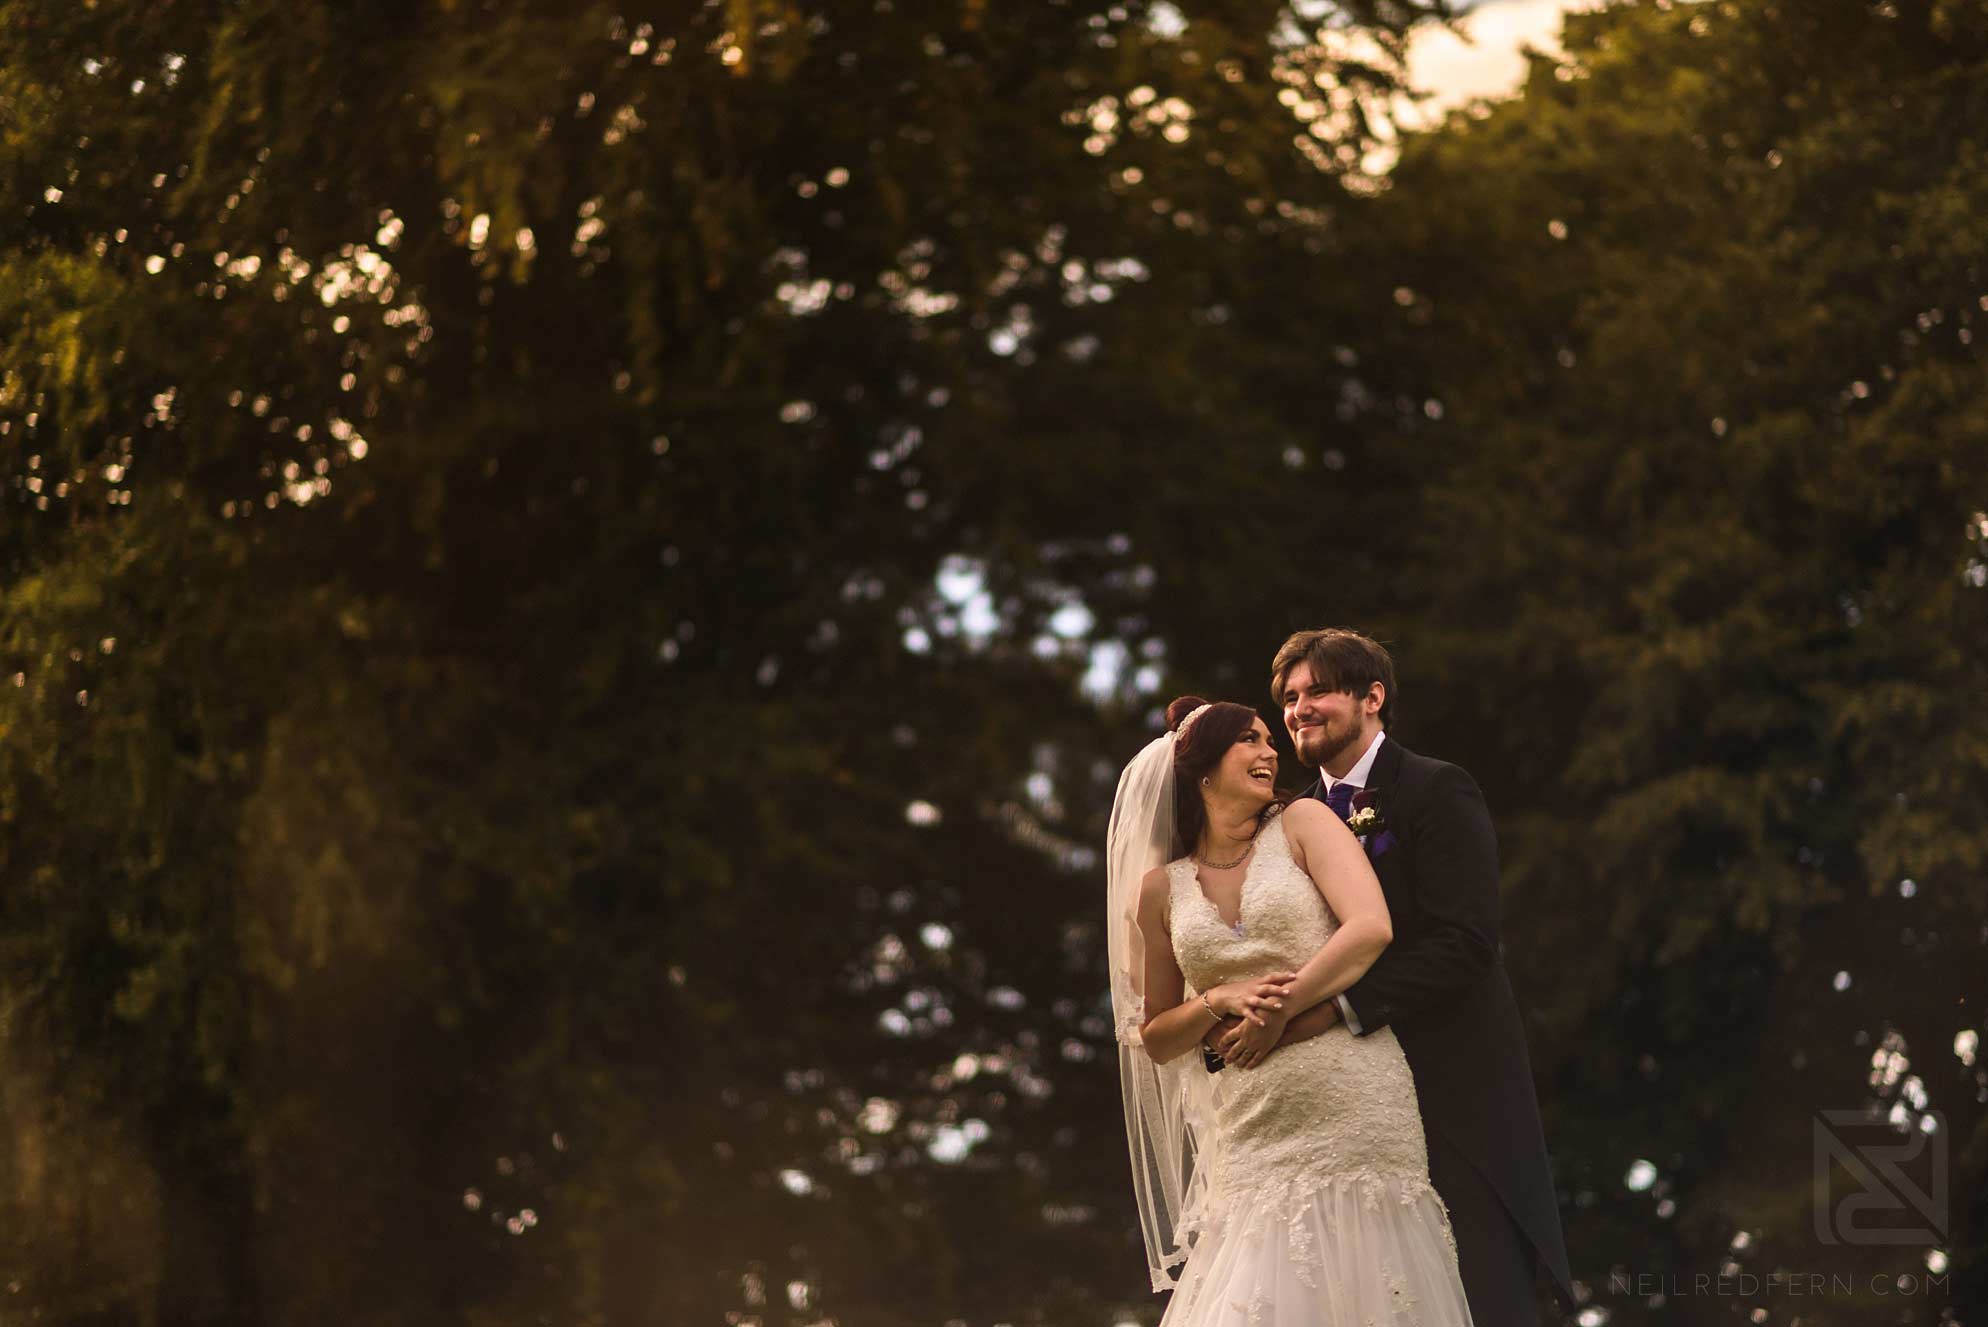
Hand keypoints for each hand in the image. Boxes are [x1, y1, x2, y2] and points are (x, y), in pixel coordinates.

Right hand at [1203, 974, 1294, 1026]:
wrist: (1223, 996)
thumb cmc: (1242, 991)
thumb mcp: (1254, 985)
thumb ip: (1267, 984)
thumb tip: (1284, 982)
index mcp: (1257, 983)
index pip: (1272, 977)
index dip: (1283, 976)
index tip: (1294, 976)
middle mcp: (1253, 990)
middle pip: (1267, 988)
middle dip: (1278, 990)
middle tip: (1289, 991)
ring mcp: (1247, 999)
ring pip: (1259, 1001)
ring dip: (1269, 1004)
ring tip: (1279, 1006)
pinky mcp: (1241, 1009)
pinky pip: (1249, 1015)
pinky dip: (1256, 1019)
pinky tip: (1263, 1024)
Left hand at [1213, 995, 1341, 1065]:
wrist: (1276, 1012)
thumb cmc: (1263, 1008)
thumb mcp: (1251, 1010)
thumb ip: (1246, 1015)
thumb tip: (1242, 1013)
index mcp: (1241, 1028)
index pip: (1228, 1037)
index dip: (1223, 1043)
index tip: (1219, 1047)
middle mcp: (1245, 1038)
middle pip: (1235, 1050)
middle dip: (1230, 1056)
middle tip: (1226, 1062)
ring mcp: (1254, 1044)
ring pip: (1244, 1056)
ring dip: (1239, 1062)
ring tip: (1236, 1066)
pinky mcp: (1264, 1048)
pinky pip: (1256, 1058)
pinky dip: (1251, 1063)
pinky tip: (1248, 1067)